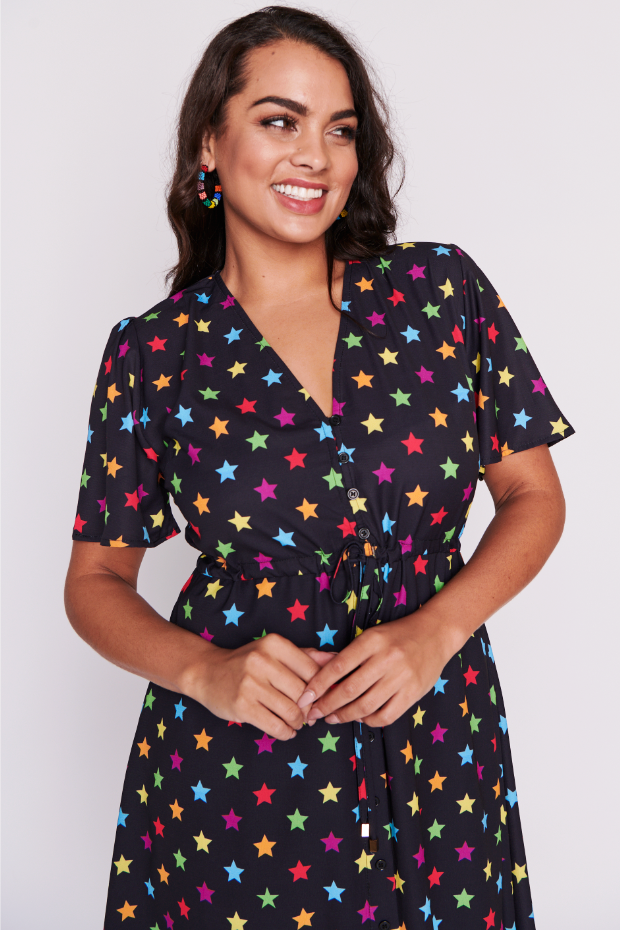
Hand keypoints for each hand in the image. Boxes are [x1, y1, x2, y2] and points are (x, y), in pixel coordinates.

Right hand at [186, 633, 337, 740]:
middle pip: (303, 693)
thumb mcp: (274, 651)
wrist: (206, 672)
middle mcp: (262, 660)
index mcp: (274, 644)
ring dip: (299, 722)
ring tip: (297, 722)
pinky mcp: (242, 706)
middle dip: (309, 709)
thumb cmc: (246, 662)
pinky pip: (275, 726)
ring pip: (291, 711)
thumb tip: (336, 658)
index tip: (319, 698)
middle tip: (308, 714)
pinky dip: (286, 733)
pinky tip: (286, 731)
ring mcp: (250, 684)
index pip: (312, 670)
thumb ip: (306, 656)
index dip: (320, 689)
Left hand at [297, 614, 451, 727]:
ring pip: (366, 705)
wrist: (436, 633)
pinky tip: (360, 718)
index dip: (318, 685)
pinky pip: (386, 715)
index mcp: (372, 641)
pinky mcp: (413, 693)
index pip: (338, 666)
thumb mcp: (372, 635)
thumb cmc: (398, 634)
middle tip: (313, 714)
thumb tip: (319, 674)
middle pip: (349, 689)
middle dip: (327, 705)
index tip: (305, 697)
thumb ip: (349, 655)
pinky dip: (369, 721)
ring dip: (344, 716)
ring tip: (332, 718)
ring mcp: (402, 677)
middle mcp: (387, 659)